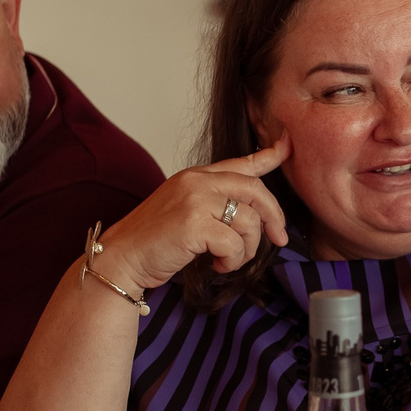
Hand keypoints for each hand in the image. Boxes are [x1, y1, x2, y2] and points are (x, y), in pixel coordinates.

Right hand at [89, 140, 291, 290]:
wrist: (121, 257)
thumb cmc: (153, 241)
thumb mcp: (185, 212)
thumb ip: (213, 204)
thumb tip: (249, 214)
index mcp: (196, 176)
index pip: (240, 162)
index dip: (269, 155)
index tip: (288, 145)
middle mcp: (197, 181)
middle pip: (255, 190)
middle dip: (274, 217)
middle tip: (279, 240)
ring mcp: (195, 200)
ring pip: (249, 221)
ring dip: (247, 249)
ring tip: (228, 260)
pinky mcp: (194, 223)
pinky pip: (235, 244)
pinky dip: (232, 261)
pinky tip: (216, 265)